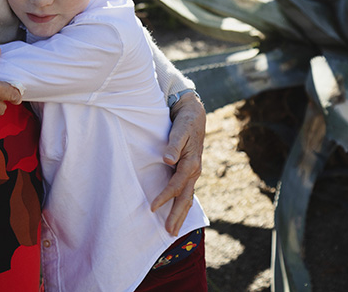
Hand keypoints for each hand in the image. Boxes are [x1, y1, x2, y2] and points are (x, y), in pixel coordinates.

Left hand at [150, 91, 204, 234]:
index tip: (152, 207)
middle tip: (169, 233)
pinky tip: (179, 212)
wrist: (195, 114)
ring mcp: (193, 172)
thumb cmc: (185, 122)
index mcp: (191, 163)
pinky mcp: (189, 171)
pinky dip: (183, 204)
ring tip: (174, 230)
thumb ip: (174, 144)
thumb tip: (168, 159)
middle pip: (185, 198)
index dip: (164, 197)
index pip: (176, 185)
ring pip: (187, 197)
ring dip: (181, 214)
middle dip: (177, 216)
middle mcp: (194, 170)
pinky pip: (186, 191)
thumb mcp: (179, 129)